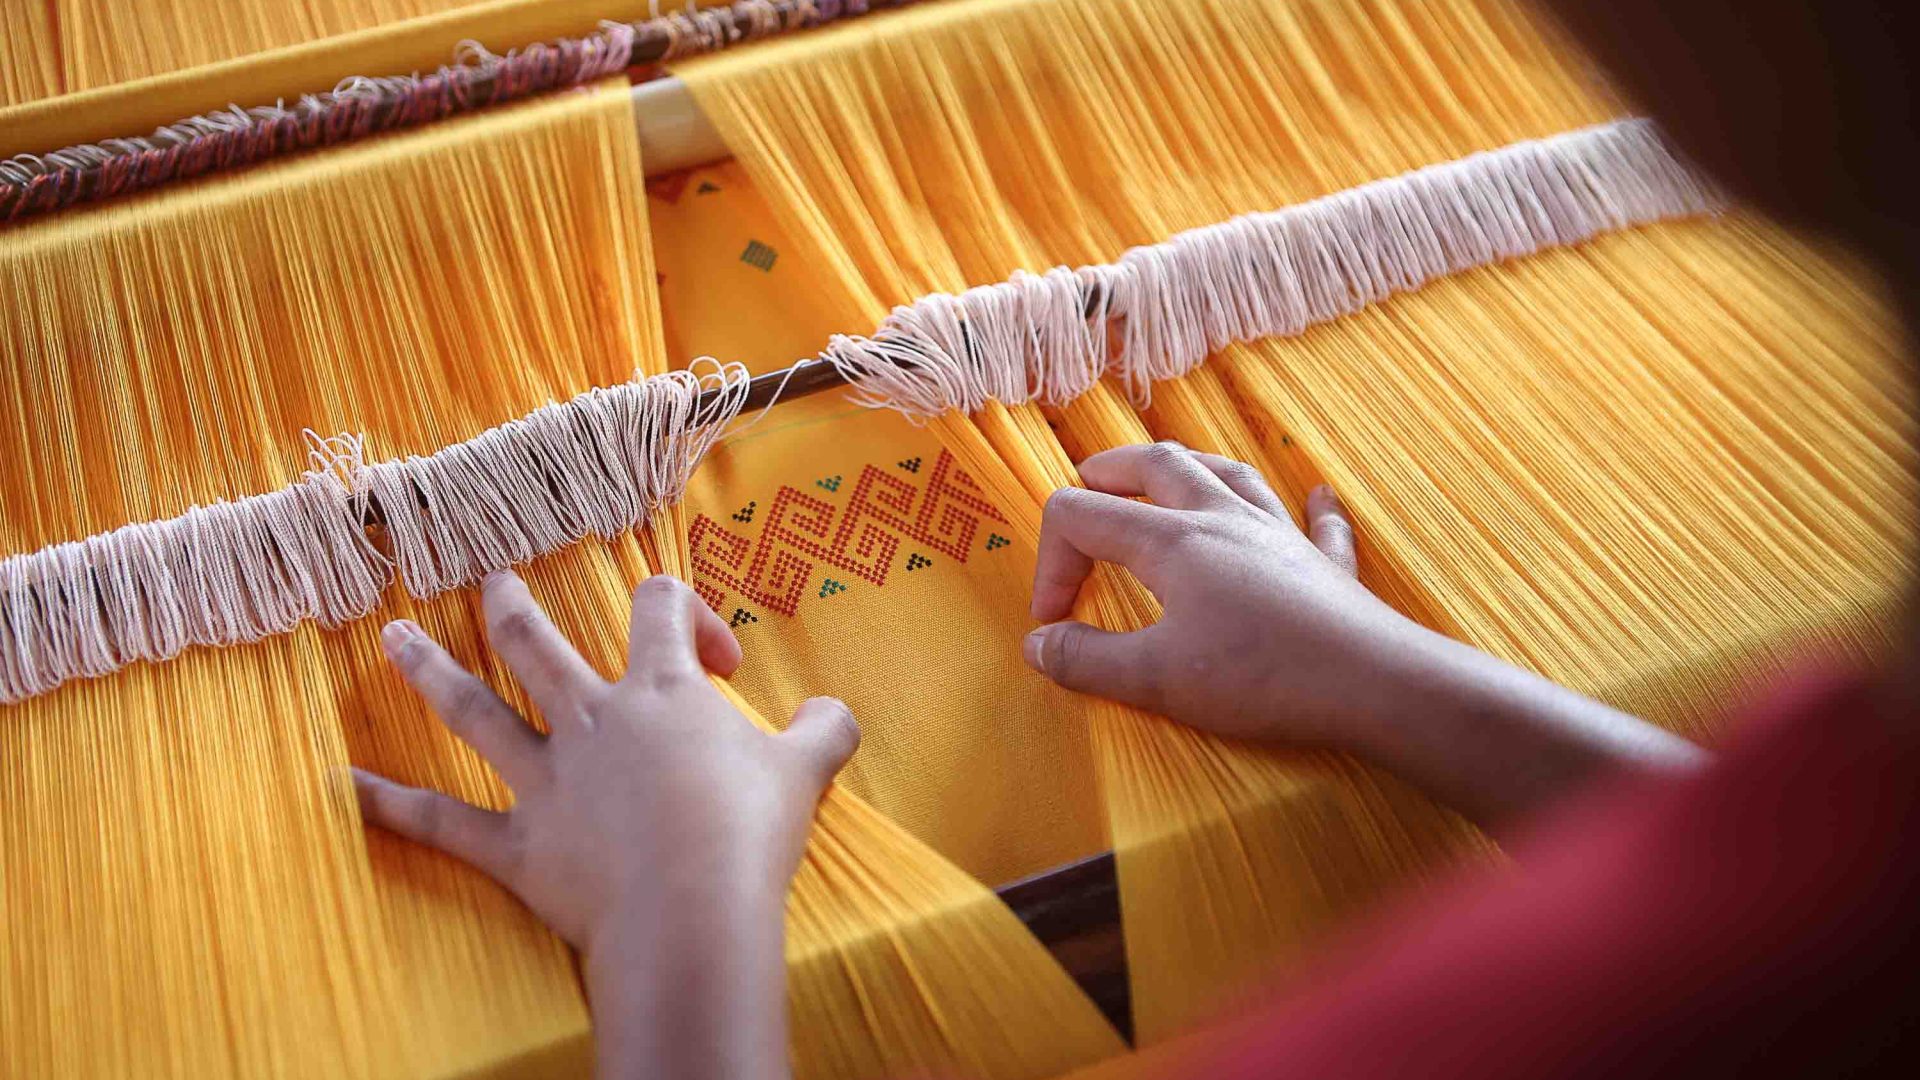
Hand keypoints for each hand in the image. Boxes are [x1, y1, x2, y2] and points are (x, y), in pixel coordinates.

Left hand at [352, 570, 857, 1078]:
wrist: (694, 909)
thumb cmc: (750, 832)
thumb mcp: (809, 770)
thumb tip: (834, 712)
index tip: (714, 661)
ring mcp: (547, 779)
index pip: (661, 610)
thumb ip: (824, 729)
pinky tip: (342, 784)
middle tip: (493, 580)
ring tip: (393, 638)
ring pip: (476, 710)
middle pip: (541, 643)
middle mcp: (595, 719)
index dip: (684, 614)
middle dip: (514, 606)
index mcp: (664, 691)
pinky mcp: (518, 845)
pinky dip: (389, 803)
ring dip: (432, 670)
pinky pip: (441, 820)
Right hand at [1023, 441, 1423, 749]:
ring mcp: (1277, 534)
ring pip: (1226, 473)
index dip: (1052, 564)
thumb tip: (1038, 643)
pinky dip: (1307, 504)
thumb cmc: (1261, 676)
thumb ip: (1088, 659)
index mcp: (1171, 540)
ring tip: (1163, 475)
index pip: (1082, 515)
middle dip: (1109, 473)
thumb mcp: (1156, 678)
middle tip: (1084, 492)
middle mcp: (1222, 518)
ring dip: (1186, 468)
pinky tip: (1315, 494)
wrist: (1371, 682)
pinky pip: (1314, 518)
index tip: (1055, 622)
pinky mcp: (1323, 563)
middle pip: (1155, 465)